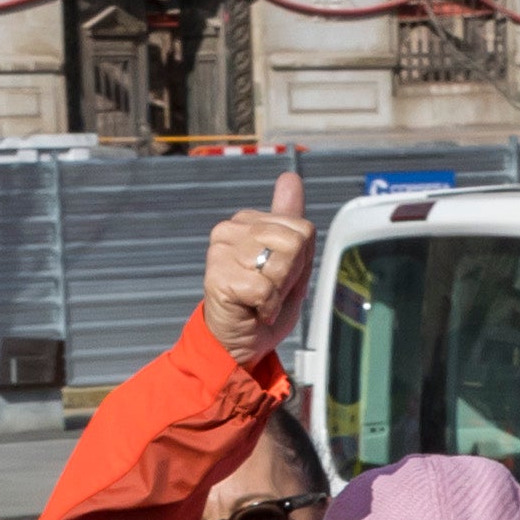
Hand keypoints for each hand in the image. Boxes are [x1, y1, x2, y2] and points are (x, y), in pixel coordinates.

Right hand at [202, 171, 316, 365]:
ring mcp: (220, 251)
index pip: (301, 228)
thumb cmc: (262, 305)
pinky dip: (267, 307)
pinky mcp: (218, 276)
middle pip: (295, 242)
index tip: (279, 277)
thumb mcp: (288, 261)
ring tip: (259, 300)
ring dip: (278, 292)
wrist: (238, 343)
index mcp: (247, 221)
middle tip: (269, 291)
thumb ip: (290, 220)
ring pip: (280, 263)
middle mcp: (230, 229)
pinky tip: (252, 310)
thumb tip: (290, 177)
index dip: (300, 261)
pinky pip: (265, 288)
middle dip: (290, 276)